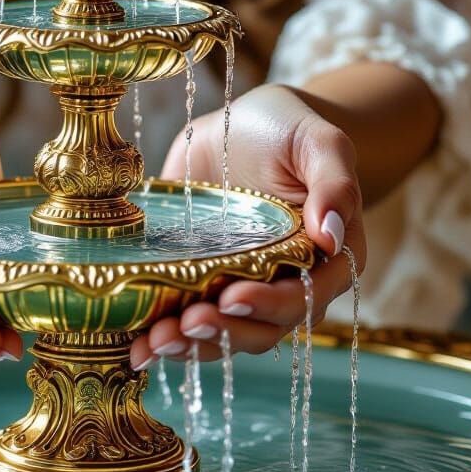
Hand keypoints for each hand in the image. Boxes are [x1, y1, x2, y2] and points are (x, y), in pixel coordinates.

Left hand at [130, 83, 364, 366]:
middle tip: (184, 323)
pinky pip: (186, 321)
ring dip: (189, 346)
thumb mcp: (319, 143)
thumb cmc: (291, 130)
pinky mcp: (203, 284)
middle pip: (262, 329)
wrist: (245, 124)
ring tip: (154, 341)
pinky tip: (135, 346)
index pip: (304, 297)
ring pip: (223, 336)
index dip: (270, 305)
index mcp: (325, 260)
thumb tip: (331, 235)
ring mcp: (242, 288)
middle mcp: (286, 285)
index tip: (232, 298)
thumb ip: (335, 184)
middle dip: (222, 334)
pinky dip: (162, 337)